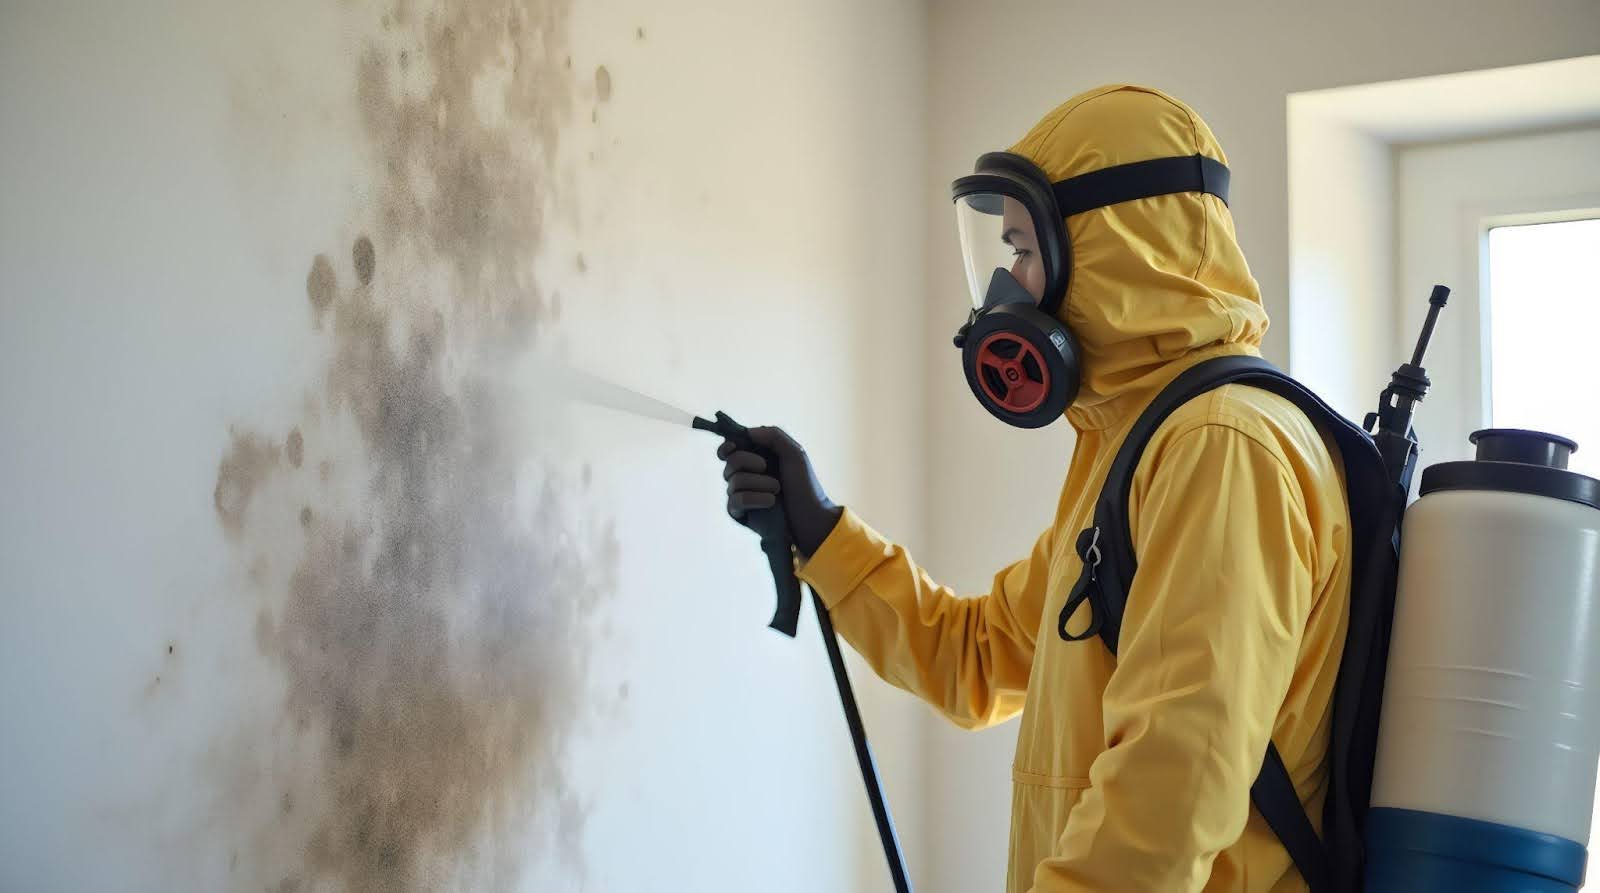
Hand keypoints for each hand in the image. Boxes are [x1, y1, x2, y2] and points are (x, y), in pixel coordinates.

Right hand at [718, 427, 842, 556]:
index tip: (733, 446)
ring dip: (758, 482)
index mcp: (757, 458)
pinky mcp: (740, 513)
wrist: (811, 517)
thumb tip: (747, 431)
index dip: (727, 446)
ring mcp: (742, 494)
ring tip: (777, 490)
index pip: (730, 449)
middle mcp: (747, 475)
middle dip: (747, 461)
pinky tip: (770, 502)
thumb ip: (773, 435)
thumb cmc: (805, 486)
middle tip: (765, 466)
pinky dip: (754, 498)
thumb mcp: (794, 453)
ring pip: (734, 481)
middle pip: (730, 462)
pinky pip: (735, 500)